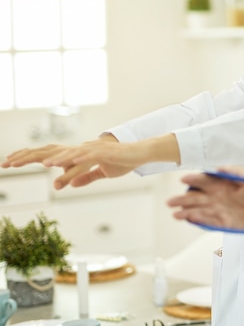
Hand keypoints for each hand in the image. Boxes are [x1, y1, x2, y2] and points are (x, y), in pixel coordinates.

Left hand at [2, 135, 143, 188]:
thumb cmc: (123, 162)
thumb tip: (70, 184)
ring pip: (68, 155)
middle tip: (7, 163)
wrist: (141, 154)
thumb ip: (86, 177)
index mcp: (78, 154)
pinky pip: (86, 157)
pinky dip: (73, 160)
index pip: (49, 155)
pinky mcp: (104, 152)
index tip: (9, 162)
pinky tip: (64, 164)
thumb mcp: (102, 173)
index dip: (29, 158)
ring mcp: (92, 149)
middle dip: (28, 157)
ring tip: (39, 166)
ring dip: (53, 160)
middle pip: (51, 152)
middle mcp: (81, 148)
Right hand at [168, 167, 243, 231]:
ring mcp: (218, 210)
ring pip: (198, 210)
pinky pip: (208, 222)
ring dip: (186, 212)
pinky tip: (189, 219)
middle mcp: (217, 197)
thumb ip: (235, 172)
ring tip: (175, 214)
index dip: (193, 180)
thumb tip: (219, 168)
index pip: (203, 181)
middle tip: (170, 202)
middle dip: (182, 199)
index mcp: (221, 184)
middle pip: (196, 197)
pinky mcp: (223, 223)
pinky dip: (199, 220)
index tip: (184, 179)